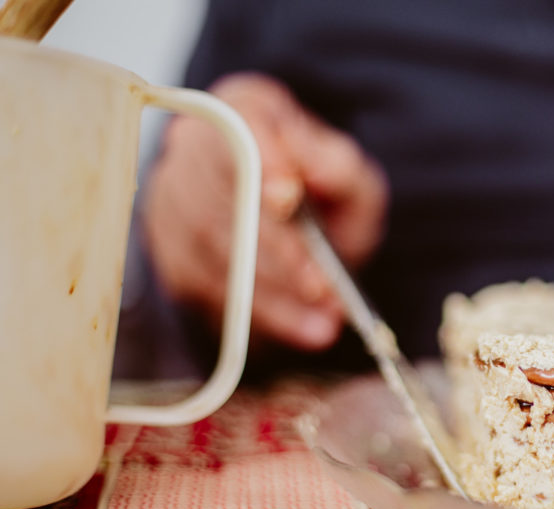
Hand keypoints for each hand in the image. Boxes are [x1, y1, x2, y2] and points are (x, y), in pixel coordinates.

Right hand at [143, 72, 387, 350]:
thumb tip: (308, 168)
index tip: (288, 196)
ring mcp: (172, 199)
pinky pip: (205, 286)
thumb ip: (339, 167)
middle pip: (222, 197)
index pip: (240, 124)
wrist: (303, 225)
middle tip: (322, 288)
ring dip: (272, 293)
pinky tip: (300, 327)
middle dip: (277, 251)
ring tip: (324, 320)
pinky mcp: (172, 252)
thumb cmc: (325, 192)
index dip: (260, 160)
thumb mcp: (352, 176)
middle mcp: (195, 147)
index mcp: (245, 108)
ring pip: (212, 249)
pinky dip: (256, 313)